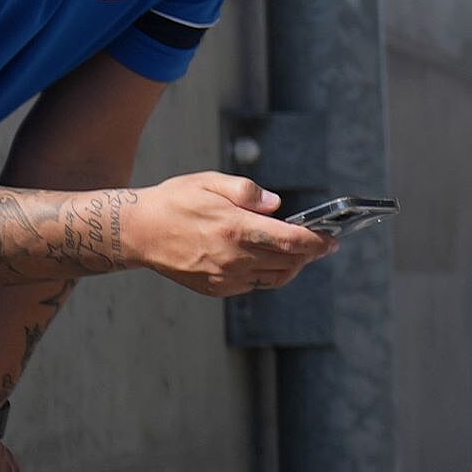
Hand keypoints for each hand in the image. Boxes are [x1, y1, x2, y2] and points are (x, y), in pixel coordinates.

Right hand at [125, 174, 334, 297]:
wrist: (139, 232)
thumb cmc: (175, 202)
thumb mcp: (210, 182)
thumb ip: (247, 192)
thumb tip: (276, 204)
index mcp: (237, 229)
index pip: (292, 241)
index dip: (317, 242)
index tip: (332, 240)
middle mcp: (234, 257)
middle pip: (289, 263)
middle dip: (309, 254)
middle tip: (320, 244)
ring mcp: (226, 277)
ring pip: (275, 278)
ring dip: (292, 267)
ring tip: (296, 252)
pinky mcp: (217, 289)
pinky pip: (254, 284)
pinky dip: (267, 274)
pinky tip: (265, 259)